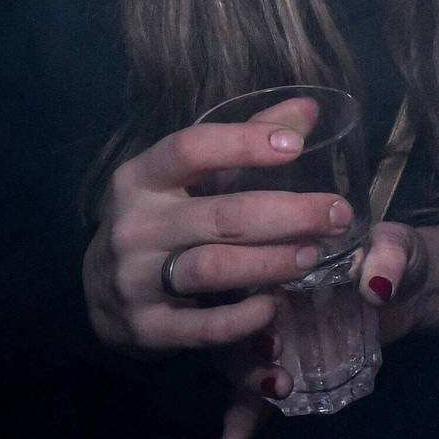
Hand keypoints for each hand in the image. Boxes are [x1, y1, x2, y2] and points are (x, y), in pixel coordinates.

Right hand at [82, 105, 350, 359]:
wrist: (101, 292)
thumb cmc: (161, 220)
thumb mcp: (188, 178)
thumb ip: (244, 143)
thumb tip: (308, 110)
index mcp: (141, 178)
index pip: (190, 148)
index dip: (244, 143)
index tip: (296, 145)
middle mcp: (134, 226)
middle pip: (220, 215)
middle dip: (289, 213)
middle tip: (337, 214)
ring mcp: (134, 279)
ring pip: (213, 268)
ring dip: (272, 262)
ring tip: (313, 254)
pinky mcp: (145, 328)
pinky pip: (203, 327)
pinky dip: (245, 317)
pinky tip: (275, 304)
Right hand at [213, 222, 438, 438]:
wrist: (415, 289)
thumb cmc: (399, 256)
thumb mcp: (400, 247)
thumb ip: (391, 257)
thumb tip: (377, 286)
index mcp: (280, 255)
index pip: (240, 273)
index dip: (243, 295)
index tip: (267, 314)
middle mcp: (263, 293)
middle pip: (229, 323)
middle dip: (242, 348)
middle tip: (274, 360)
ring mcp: (270, 332)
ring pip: (235, 358)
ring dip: (246, 379)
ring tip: (278, 389)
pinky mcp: (284, 363)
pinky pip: (252, 391)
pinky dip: (241, 416)